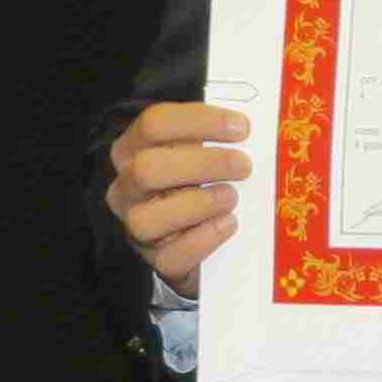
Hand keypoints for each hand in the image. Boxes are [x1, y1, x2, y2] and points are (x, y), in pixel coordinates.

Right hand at [106, 103, 251, 296]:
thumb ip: (218, 137)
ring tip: (232, 196)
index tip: (242, 127)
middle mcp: (127, 186)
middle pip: (147, 168)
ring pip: (147, 218)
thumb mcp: (201, 153)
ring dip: (197, 204)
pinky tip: (229, 223)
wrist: (193, 237)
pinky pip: (170, 256)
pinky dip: (203, 240)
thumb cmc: (199, 181)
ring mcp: (136, 225)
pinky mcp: (157, 260)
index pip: (154, 124)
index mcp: (134, 149)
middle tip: (243, 165)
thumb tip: (254, 124)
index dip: (199, 121)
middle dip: (201, 164)